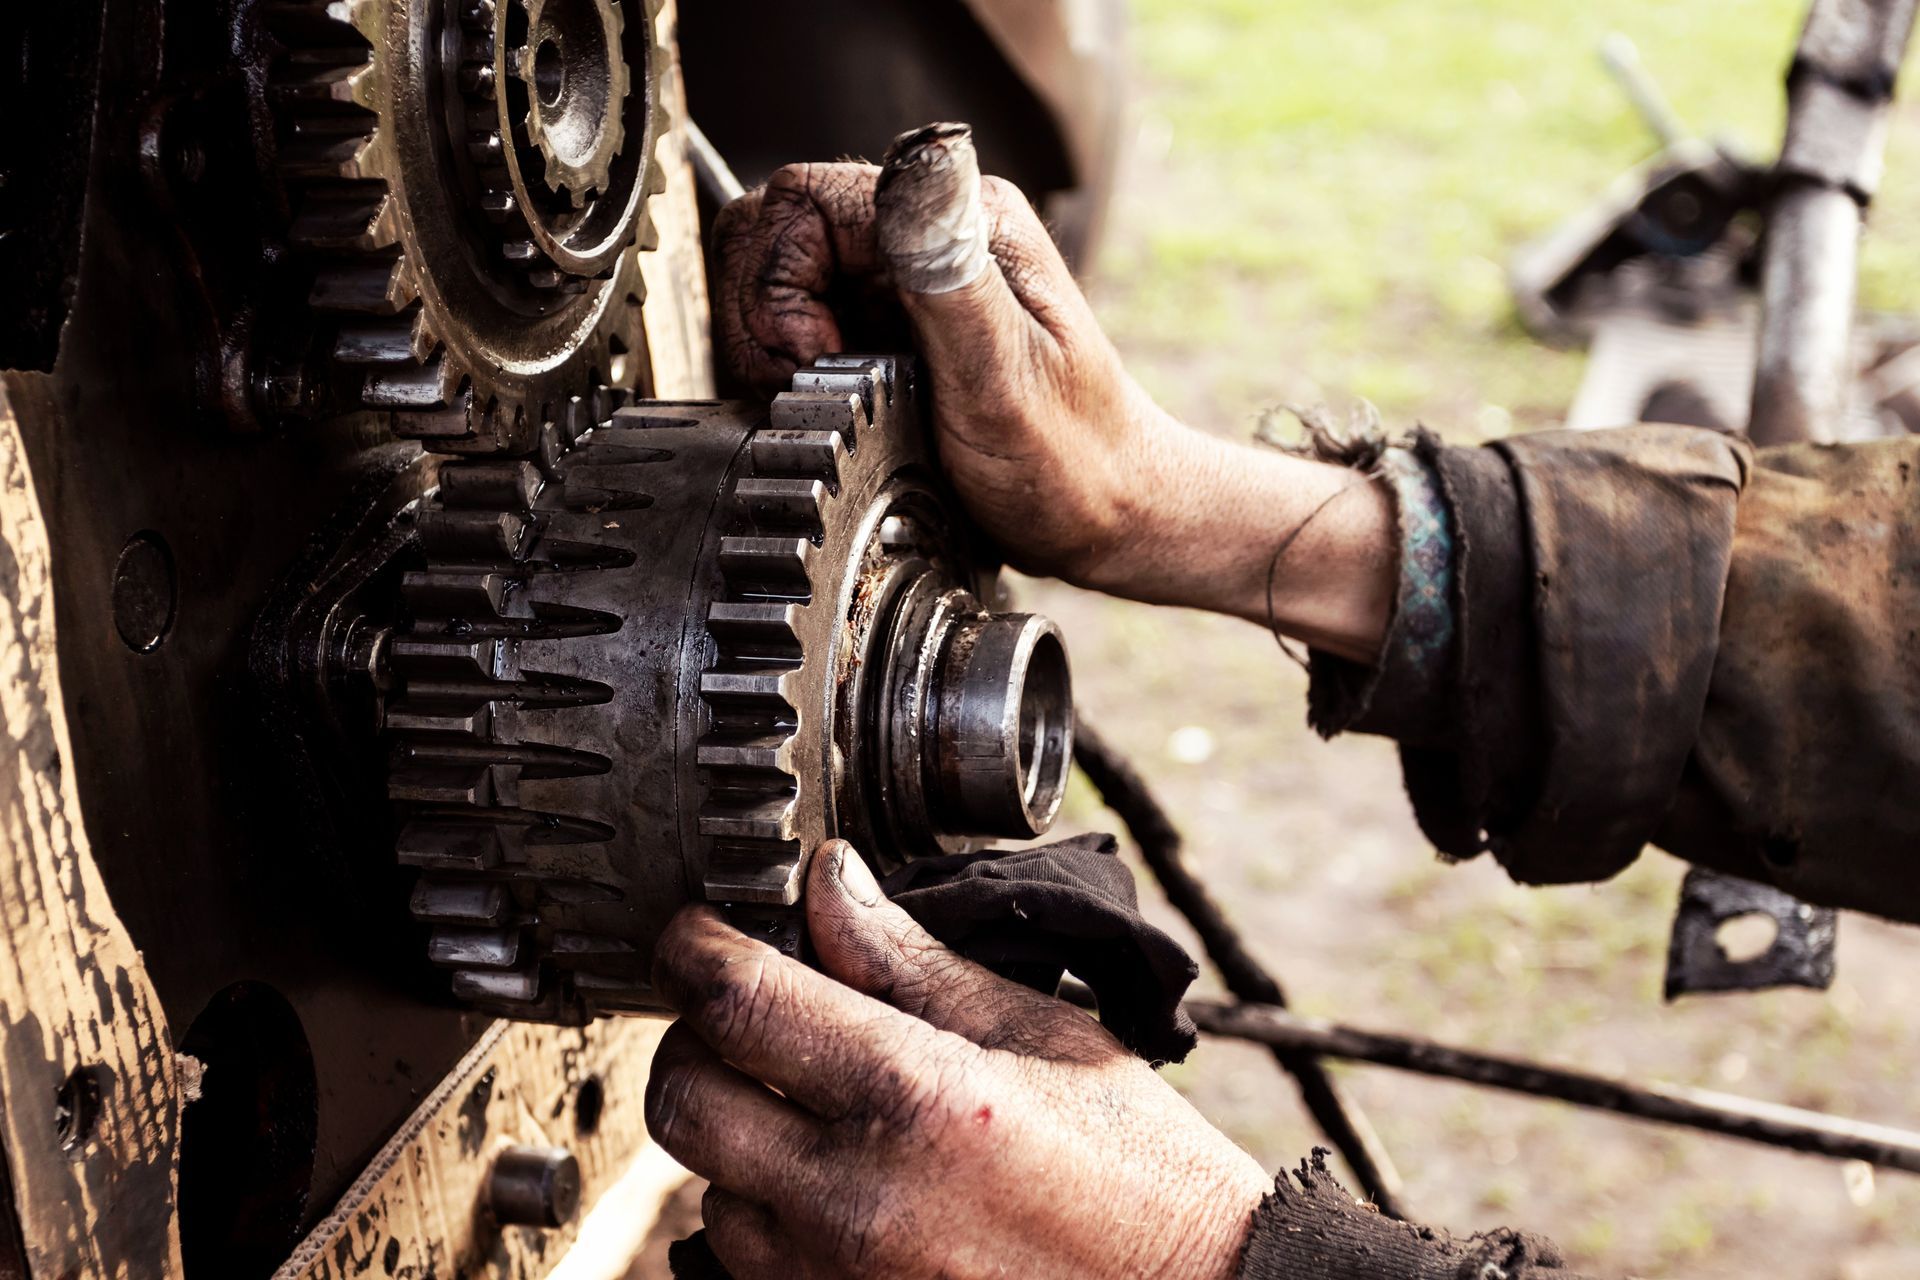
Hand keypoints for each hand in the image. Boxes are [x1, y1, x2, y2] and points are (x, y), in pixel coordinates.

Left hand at [644, 841, 1269, 1279]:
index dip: (694, 949)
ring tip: (812, 1113)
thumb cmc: (1138, 1174)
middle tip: (747, 1015)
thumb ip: (912, 962)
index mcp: (914, 1097)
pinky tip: (832, 1189)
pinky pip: (744, 1266)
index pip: (738, 1001)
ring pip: (706, 1189)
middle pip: (687, 1099)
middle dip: (698, 1040)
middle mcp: (855, 1200)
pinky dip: (765, 1217)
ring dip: (735, 1137)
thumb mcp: (1041, 1035)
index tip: (695, 931)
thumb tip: (828, 885)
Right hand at [714, 128, 1396, 661]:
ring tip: (817, 412)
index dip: (779, 286)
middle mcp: (926, 233)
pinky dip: (785, 378)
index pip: (798, 204)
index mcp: (958, 217)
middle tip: (800, 395)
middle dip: (760, 322)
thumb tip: (919, 166)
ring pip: (772, 284)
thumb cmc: (1070, 462)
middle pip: (770, 237)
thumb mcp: (1003, 373)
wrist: (1108, 522)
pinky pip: (794, 329)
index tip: (813, 362)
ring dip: (767, 354)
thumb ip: (951, 272)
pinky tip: (824, 416)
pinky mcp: (886, 330)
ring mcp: (902, 281)